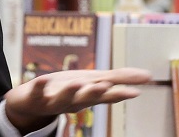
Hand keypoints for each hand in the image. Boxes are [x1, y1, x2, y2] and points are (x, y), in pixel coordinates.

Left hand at [3, 67, 151, 132]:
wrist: (30, 103)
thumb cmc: (66, 90)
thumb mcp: (93, 82)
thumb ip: (119, 79)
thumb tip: (149, 76)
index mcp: (87, 97)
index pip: (105, 96)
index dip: (119, 94)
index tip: (135, 92)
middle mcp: (73, 101)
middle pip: (86, 98)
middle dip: (96, 94)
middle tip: (107, 87)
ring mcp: (53, 100)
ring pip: (64, 99)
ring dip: (71, 92)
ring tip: (77, 84)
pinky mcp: (35, 96)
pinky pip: (37, 92)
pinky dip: (40, 87)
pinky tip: (42, 79)